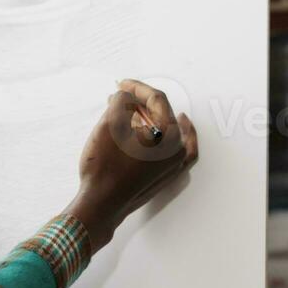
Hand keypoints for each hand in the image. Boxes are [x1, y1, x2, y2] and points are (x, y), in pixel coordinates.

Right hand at [64, 79, 198, 249]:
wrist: (102, 204)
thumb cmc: (103, 166)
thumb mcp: (109, 125)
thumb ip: (121, 102)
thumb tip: (125, 96)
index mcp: (166, 133)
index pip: (156, 99)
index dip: (137, 87)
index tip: (121, 84)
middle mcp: (177, 147)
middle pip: (163, 113)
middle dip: (140, 102)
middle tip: (121, 97)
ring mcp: (176, 163)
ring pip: (170, 129)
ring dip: (152, 117)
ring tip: (133, 112)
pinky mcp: (170, 174)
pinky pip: (184, 149)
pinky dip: (182, 135)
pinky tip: (181, 124)